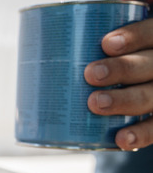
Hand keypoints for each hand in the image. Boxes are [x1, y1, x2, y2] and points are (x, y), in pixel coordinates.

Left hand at [84, 19, 152, 149]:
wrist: (131, 83)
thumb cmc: (107, 60)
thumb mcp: (103, 46)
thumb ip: (81, 43)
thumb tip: (32, 42)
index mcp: (152, 40)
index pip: (150, 33)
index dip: (134, 36)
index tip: (106, 43)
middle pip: (151, 65)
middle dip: (122, 68)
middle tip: (91, 74)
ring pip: (152, 96)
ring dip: (125, 100)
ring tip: (95, 103)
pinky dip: (139, 135)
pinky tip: (120, 140)